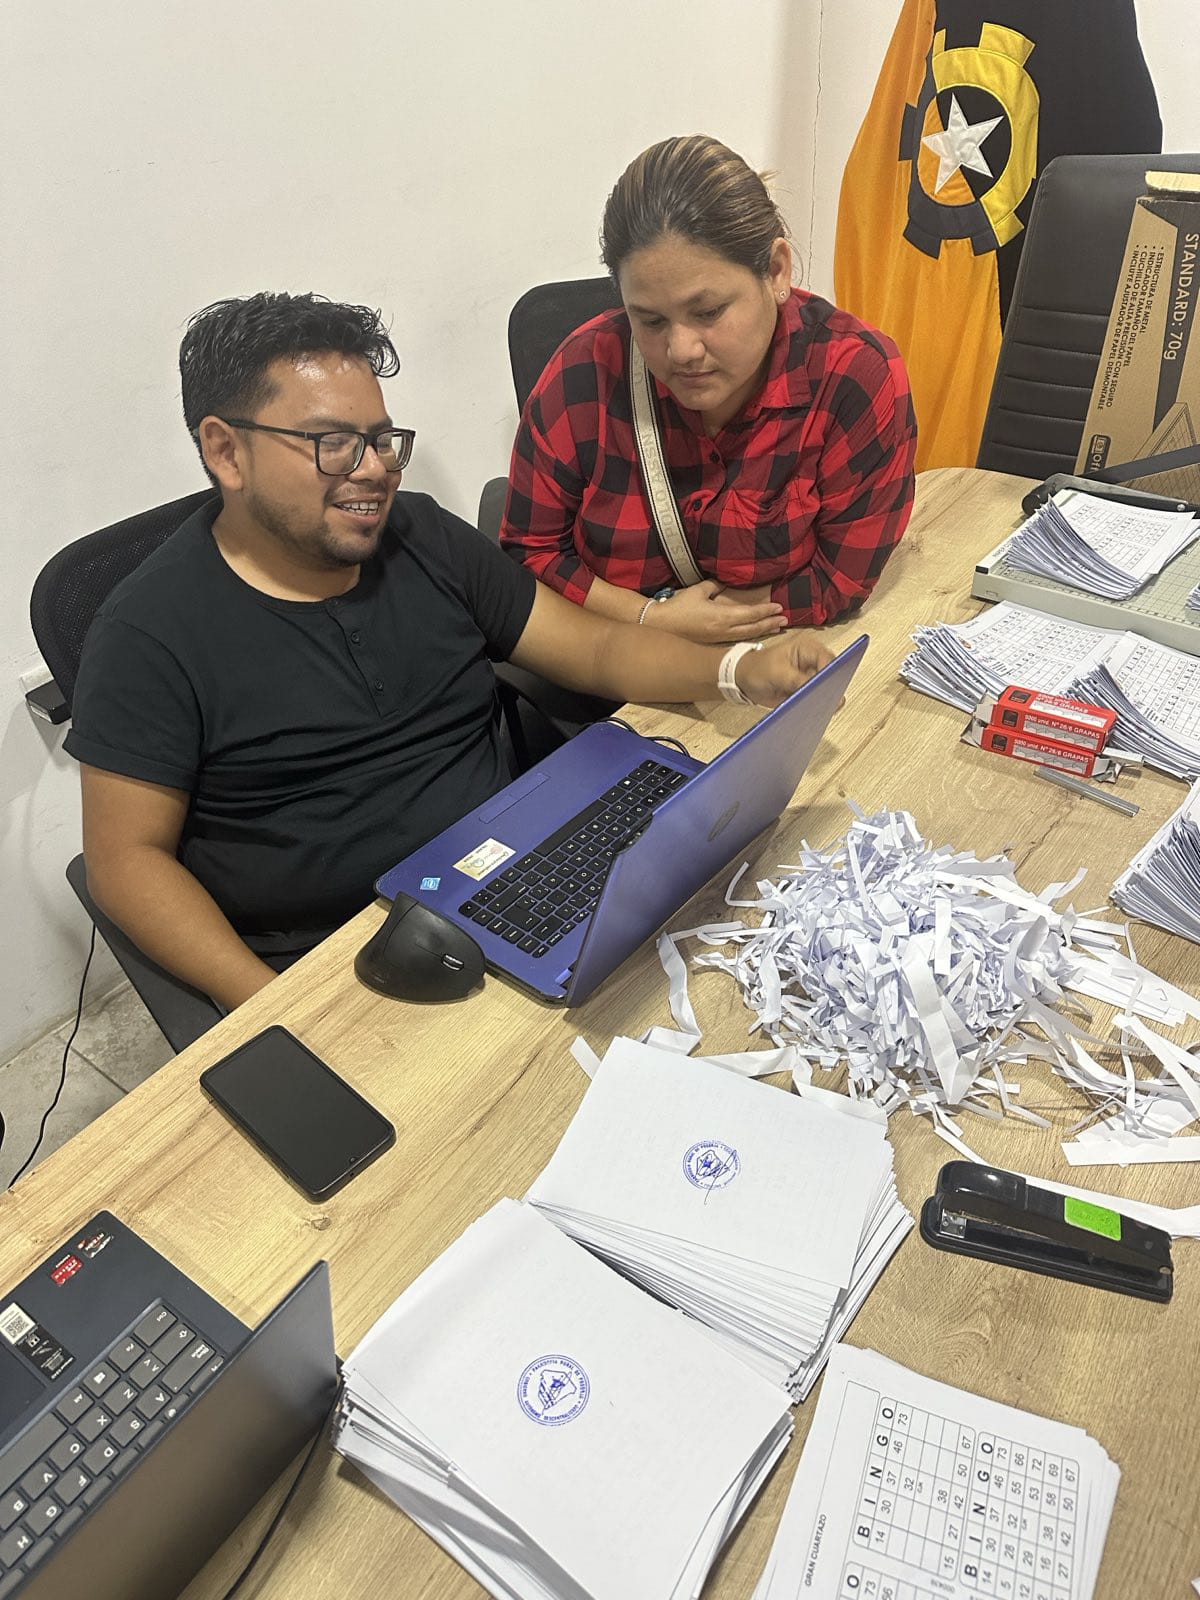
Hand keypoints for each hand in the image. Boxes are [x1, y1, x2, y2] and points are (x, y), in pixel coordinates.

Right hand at [644, 580, 785, 643]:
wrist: (661, 625)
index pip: (750, 614)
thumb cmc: (679, 606)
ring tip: (777, 628)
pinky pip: (738, 639)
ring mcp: (719, 638)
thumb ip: (715, 586)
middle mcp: (724, 630)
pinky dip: (751, 636)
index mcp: (722, 616)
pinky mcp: (714, 642)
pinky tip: (757, 634)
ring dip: (763, 631)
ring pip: (747, 635)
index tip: (779, 608)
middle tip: (785, 620)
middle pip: (753, 628)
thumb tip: (726, 583)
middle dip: (770, 623)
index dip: (766, 611)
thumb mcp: (698, 590)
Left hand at [735, 636, 836, 708]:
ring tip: (814, 704)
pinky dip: (815, 703)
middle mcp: (812, 659)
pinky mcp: (806, 688)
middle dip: (828, 687)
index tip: (828, 688)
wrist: (742, 681)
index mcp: (806, 647)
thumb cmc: (755, 669)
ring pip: (827, 686)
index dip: (831, 674)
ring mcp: (810, 674)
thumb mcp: (777, 673)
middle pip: (832, 674)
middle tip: (823, 699)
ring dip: (823, 697)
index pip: (829, 659)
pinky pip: (817, 696)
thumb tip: (818, 688)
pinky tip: (810, 708)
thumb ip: (799, 680)